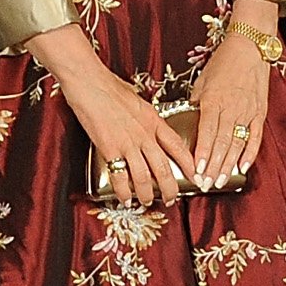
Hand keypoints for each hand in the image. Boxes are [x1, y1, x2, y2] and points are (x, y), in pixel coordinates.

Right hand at [24, 24, 198, 206]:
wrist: (90, 82)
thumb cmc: (110, 86)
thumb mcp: (137, 100)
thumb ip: (145, 117)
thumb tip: (148, 124)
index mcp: (154, 120)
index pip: (177, 146)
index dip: (189, 164)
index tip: (195, 176)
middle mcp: (145, 134)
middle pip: (164, 168)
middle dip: (170, 188)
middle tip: (171, 199)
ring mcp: (128, 143)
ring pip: (145, 177)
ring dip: (147, 194)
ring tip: (146, 202)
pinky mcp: (110, 149)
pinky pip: (121, 177)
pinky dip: (124, 192)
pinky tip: (125, 199)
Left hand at [189, 5, 276, 186]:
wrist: (250, 47)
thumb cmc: (223, 62)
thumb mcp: (202, 81)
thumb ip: (196, 103)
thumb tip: (189, 121)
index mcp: (213, 101)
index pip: (207, 133)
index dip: (202, 154)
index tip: (196, 170)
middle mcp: (231, 108)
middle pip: (221, 144)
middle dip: (213, 166)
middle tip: (206, 184)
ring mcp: (247, 112)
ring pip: (237, 144)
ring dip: (228, 165)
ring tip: (220, 181)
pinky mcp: (260, 112)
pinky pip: (255, 137)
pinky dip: (249, 153)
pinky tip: (243, 167)